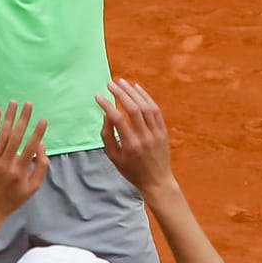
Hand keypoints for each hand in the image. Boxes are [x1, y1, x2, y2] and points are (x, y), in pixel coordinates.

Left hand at [0, 102, 49, 219]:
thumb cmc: (13, 198)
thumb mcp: (33, 188)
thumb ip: (41, 167)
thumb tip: (41, 146)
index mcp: (20, 170)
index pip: (31, 147)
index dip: (38, 132)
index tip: (43, 120)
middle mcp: (6, 163)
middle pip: (16, 136)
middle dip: (23, 118)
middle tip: (29, 104)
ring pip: (2, 134)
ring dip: (9, 117)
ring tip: (14, 103)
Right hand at [97, 79, 175, 193]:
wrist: (156, 180)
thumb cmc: (132, 170)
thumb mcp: (114, 157)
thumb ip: (107, 136)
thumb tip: (106, 115)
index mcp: (131, 145)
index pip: (118, 119)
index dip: (106, 105)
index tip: (98, 96)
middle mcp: (145, 137)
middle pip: (133, 108)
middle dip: (120, 93)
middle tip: (110, 83)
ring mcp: (156, 133)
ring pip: (145, 106)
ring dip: (133, 92)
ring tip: (122, 82)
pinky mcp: (163, 130)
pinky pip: (155, 110)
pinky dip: (146, 97)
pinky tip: (137, 89)